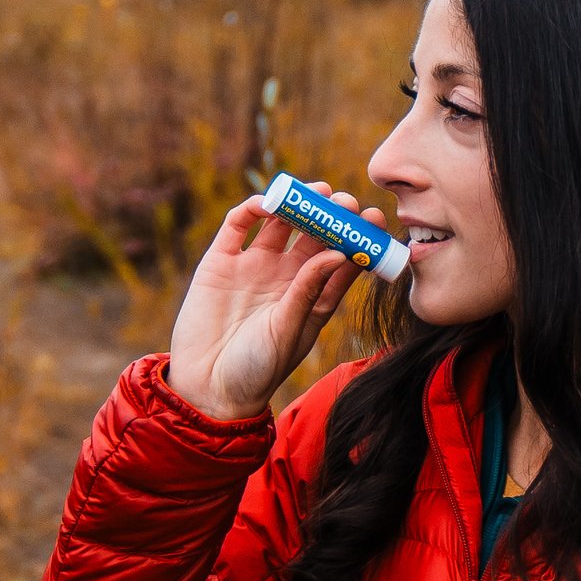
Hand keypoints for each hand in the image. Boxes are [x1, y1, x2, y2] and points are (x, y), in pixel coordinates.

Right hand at [165, 186, 382, 420]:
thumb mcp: (289, 330)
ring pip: (280, 224)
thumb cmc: (256, 369)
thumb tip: (340, 253)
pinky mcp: (220, 262)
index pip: (341, 259)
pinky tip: (269, 202)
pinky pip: (237, 226)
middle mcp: (285, 278)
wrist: (207, 387)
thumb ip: (309, 290)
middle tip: (345, 200)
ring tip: (315, 192)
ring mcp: (253, 267)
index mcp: (310, 297)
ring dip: (298, 204)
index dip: (358, 238)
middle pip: (313, 235)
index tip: (374, 218)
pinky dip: (252, 209)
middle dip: (331, 214)